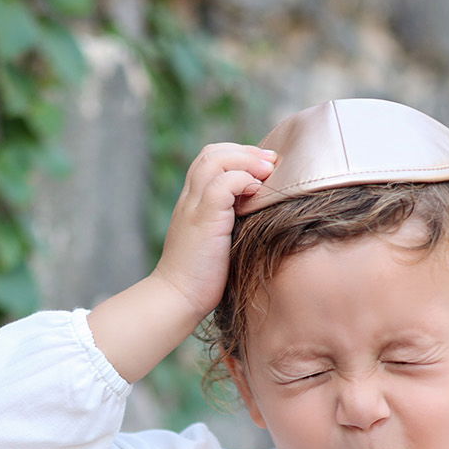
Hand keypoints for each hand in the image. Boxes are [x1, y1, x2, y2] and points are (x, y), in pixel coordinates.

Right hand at [152, 143, 275, 317]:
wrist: (178, 298)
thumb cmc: (201, 278)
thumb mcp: (216, 242)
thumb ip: (230, 223)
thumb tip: (259, 215)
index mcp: (192, 202)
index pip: (210, 159)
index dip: (237, 154)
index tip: (263, 165)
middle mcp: (190, 199)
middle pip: (212, 153)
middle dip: (245, 151)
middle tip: (271, 162)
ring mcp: (194, 207)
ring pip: (214, 159)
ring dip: (246, 160)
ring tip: (268, 171)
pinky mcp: (203, 219)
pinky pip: (222, 184)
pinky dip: (242, 180)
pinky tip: (256, 192)